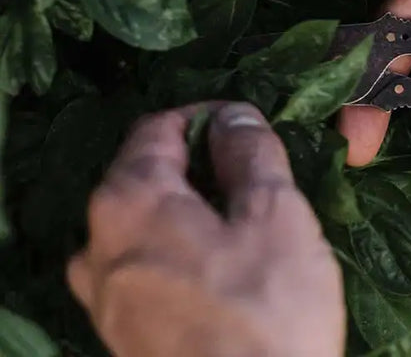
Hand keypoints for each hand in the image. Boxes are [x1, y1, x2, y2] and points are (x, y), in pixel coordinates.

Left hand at [67, 102, 343, 356]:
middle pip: (147, 176)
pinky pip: (146, 266)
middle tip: (257, 177)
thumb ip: (250, 152)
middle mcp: (98, 242)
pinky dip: (180, 250)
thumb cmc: (267, 308)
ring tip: (244, 223)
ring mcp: (103, 293)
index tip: (249, 126)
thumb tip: (232, 115)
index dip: (208, 117)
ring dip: (191, 211)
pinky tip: (222, 269)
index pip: (159, 128)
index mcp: (129, 201)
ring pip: (146, 224)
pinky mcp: (119, 331)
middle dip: (200, 166)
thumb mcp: (275, 213)